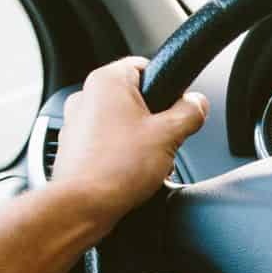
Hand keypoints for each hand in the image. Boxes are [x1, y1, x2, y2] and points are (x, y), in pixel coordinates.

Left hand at [52, 56, 208, 223]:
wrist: (83, 206)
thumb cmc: (116, 169)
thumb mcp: (169, 135)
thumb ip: (190, 112)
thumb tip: (197, 104)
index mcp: (107, 81)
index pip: (145, 66)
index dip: (168, 87)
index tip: (177, 106)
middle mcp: (86, 96)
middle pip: (135, 98)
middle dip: (154, 120)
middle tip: (164, 140)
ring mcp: (76, 122)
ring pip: (121, 123)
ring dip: (139, 139)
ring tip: (147, 161)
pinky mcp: (74, 148)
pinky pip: (106, 143)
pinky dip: (121, 154)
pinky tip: (130, 173)